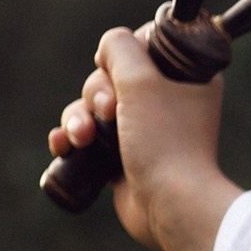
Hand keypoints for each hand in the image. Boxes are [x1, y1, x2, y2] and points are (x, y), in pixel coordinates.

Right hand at [49, 27, 242, 250]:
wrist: (170, 206)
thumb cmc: (164, 140)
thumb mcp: (141, 79)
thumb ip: (119, 48)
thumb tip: (108, 47)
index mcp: (187, 77)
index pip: (143, 44)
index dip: (124, 55)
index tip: (126, 73)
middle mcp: (168, 100)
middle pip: (111, 76)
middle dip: (97, 93)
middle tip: (110, 113)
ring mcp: (144, 129)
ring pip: (93, 105)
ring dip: (79, 117)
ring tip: (84, 138)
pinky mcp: (123, 155)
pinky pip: (87, 135)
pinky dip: (71, 138)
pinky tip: (63, 146)